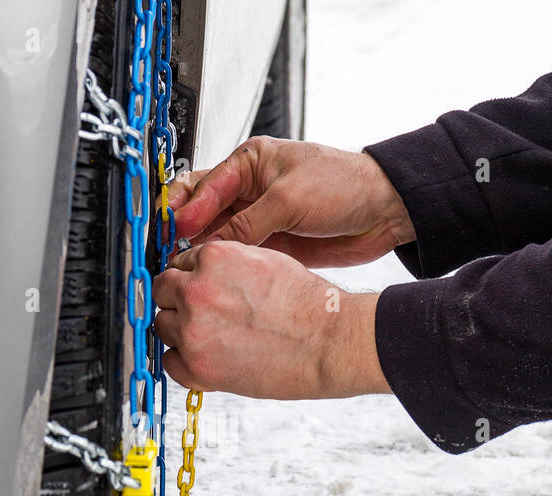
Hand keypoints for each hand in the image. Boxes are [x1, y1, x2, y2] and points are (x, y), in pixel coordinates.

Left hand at [152, 240, 388, 399]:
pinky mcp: (197, 367)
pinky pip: (169, 362)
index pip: (178, 264)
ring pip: (162, 326)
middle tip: (203, 314)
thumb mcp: (263, 260)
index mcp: (213, 259)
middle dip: (178, 301)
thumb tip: (201, 272)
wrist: (327, 342)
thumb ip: (225, 265)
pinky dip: (184, 362)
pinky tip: (209, 358)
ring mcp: (193, 331)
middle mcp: (196, 291)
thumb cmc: (306, 304)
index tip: (201, 291)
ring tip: (213, 338)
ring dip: (180, 331)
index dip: (191, 278)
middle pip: (162, 292)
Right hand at [166, 137, 413, 268]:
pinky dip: (223, 265)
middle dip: (183, 230)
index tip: (172, 230)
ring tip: (184, 268)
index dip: (184, 208)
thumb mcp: (288, 200)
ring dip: (200, 251)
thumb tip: (208, 244)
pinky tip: (211, 275)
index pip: (203, 184)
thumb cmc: (344, 186)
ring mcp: (258, 219)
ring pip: (216, 236)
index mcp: (250, 162)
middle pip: (202, 210)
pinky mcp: (270, 245)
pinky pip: (238, 255)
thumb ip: (246, 224)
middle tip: (167, 251)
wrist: (383, 212)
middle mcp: (249, 190)